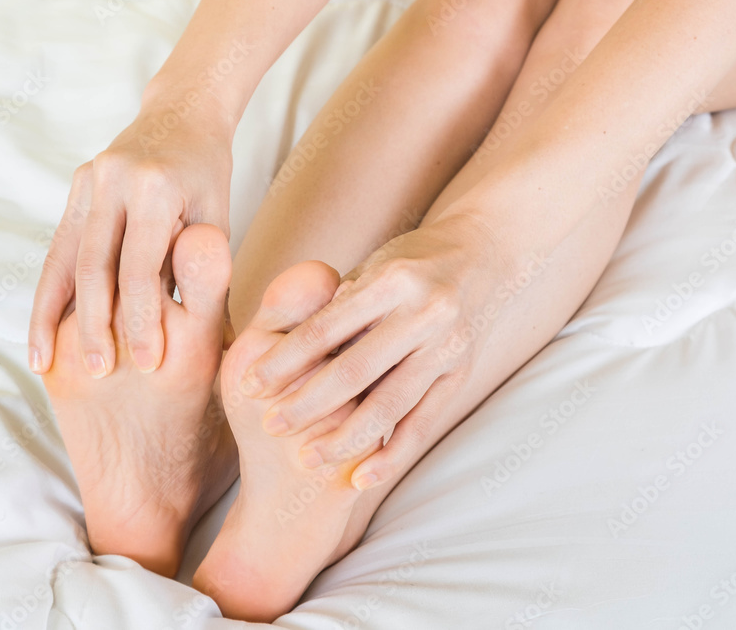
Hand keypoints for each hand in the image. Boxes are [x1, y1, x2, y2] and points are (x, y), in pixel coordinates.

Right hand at [29, 86, 233, 375]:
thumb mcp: (216, 219)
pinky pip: (58, 249)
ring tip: (47, 364)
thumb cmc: (208, 177)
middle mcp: (113, 179)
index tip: (149, 363)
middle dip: (94, 324)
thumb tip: (208, 341)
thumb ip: (203, 271)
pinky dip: (48, 294)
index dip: (144, 318)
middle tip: (98, 371)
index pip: (142, 265)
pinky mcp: (75, 189)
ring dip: (54, 316)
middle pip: (96, 265)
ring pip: (65, 259)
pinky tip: (40, 334)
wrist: (181, 114)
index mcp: (155, 187)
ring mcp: (88, 181)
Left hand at [240, 215, 510, 489]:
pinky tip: (360, 479)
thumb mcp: (370, 268)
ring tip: (308, 459)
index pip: (325, 329)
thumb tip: (280, 347)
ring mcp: (447, 349)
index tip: (250, 383)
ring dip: (344, 439)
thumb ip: (332, 305)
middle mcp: (424, 314)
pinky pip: (422, 425)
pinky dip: (390, 456)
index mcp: (392, 281)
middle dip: (307, 403)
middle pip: (354, 371)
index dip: (284, 360)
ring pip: (389, 405)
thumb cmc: (409, 263)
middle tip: (270, 426)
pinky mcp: (460, 376)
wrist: (485, 256)